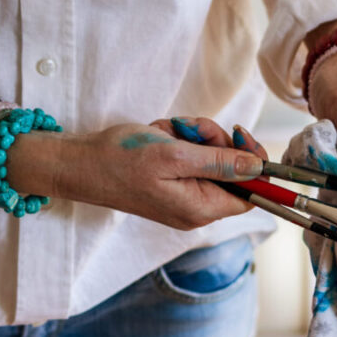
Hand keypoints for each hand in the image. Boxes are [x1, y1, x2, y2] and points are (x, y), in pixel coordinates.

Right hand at [6, 122, 263, 229]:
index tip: (240, 135)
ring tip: (167, 131)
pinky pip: (191, 156)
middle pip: (231, 170)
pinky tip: (159, 135)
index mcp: (201, 208)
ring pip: (211, 157)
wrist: (77, 162)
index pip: (251, 192)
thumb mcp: (175, 156)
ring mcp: (183, 194)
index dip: (253, 164)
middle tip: (188, 128)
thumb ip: (221, 163)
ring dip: (193, 136)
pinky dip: (179, 139)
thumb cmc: (119, 160)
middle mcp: (196, 207)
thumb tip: (258, 168)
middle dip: (213, 141)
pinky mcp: (172, 181)